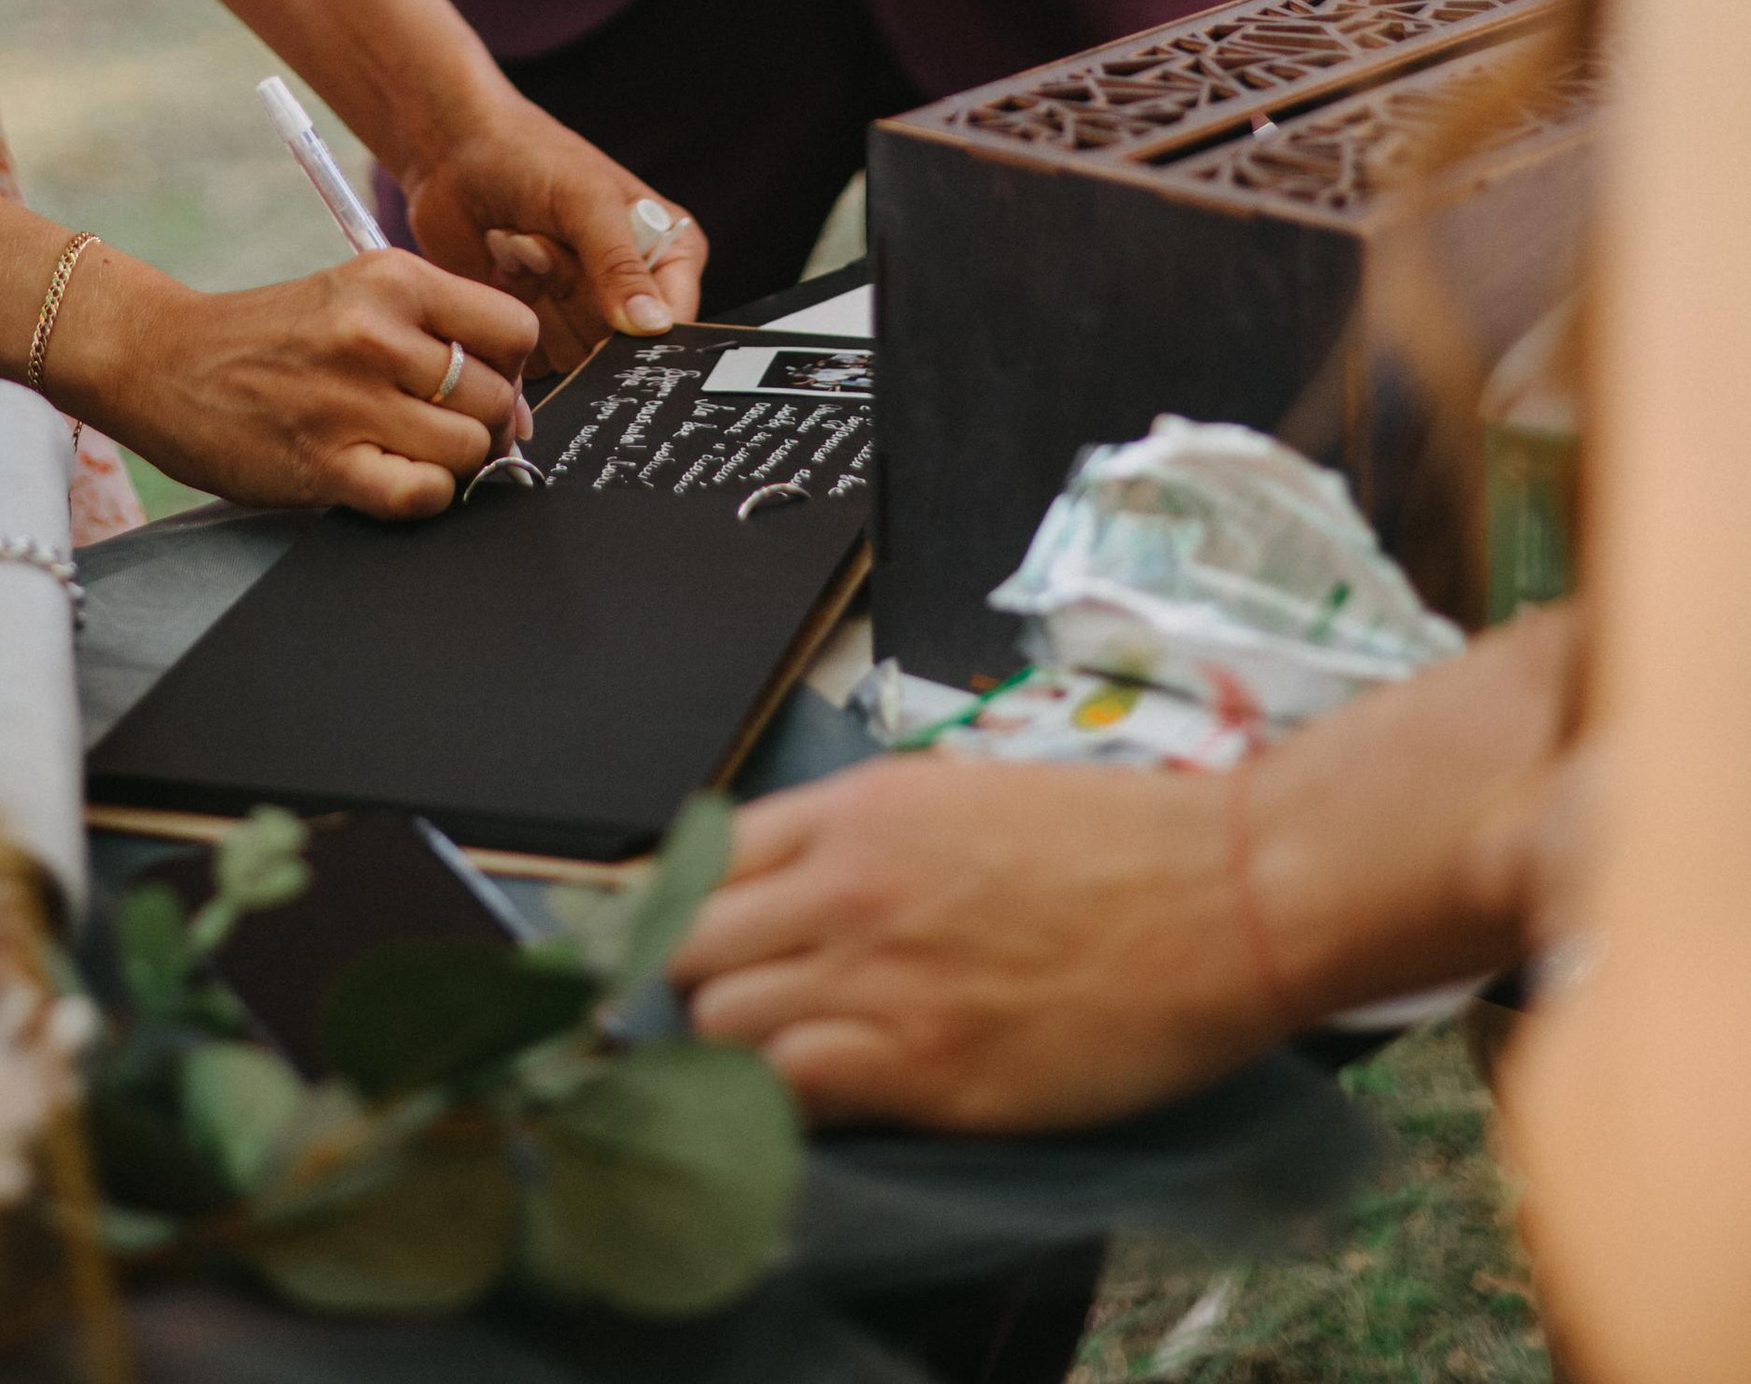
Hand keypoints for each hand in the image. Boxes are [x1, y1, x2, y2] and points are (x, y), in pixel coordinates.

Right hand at [46, 238, 539, 521]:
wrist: (162, 359)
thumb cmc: (270, 335)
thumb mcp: (355, 295)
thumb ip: (434, 333)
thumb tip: (518, 410)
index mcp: (393, 279)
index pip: (515, 328)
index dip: (512, 367)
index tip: (486, 384)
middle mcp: (377, 332)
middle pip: (499, 397)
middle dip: (487, 425)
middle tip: (444, 429)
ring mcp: (350, 400)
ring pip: (468, 450)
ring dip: (452, 465)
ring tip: (409, 453)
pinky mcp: (324, 463)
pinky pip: (420, 495)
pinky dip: (421, 497)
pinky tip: (388, 479)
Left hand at [402, 92, 704, 373]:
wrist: (455, 155)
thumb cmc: (530, 157)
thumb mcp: (584, 200)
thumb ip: (619, 264)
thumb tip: (652, 327)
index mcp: (668, 252)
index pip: (674, 321)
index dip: (640, 332)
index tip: (604, 320)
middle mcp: (632, 289)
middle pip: (619, 347)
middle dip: (573, 293)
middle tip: (545, 242)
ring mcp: (583, 312)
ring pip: (574, 355)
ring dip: (538, 297)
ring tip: (522, 243)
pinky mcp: (539, 328)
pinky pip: (534, 358)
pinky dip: (512, 312)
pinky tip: (503, 266)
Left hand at [672, 756, 1267, 1132]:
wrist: (1224, 897)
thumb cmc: (1117, 844)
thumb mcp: (965, 799)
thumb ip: (872, 842)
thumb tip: (804, 891)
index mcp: (857, 809)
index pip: (700, 859)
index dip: (684, 910)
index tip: (693, 946)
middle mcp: (846, 886)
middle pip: (688, 948)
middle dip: (695, 985)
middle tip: (731, 1015)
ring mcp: (879, 980)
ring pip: (721, 1027)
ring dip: (735, 1055)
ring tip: (777, 1068)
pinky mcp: (924, 1071)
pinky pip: (790, 1095)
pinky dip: (781, 1109)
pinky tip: (814, 1110)